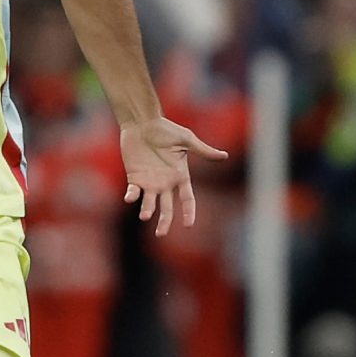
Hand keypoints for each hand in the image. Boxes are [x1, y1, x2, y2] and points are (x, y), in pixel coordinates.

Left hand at [119, 117, 229, 236]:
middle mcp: (165, 183)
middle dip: (164, 221)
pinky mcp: (134, 177)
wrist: (143, 122)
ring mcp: (149, 182)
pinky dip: (131, 196)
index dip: (188, 212)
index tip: (188, 225)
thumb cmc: (165, 129)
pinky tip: (130, 198)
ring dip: (147, 211)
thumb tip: (224, 156)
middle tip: (160, 234)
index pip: (186, 198)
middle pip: (167, 207)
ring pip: (149, 203)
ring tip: (145, 216)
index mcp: (180, 175)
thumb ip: (203, 151)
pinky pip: (133, 191)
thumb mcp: (186, 139)